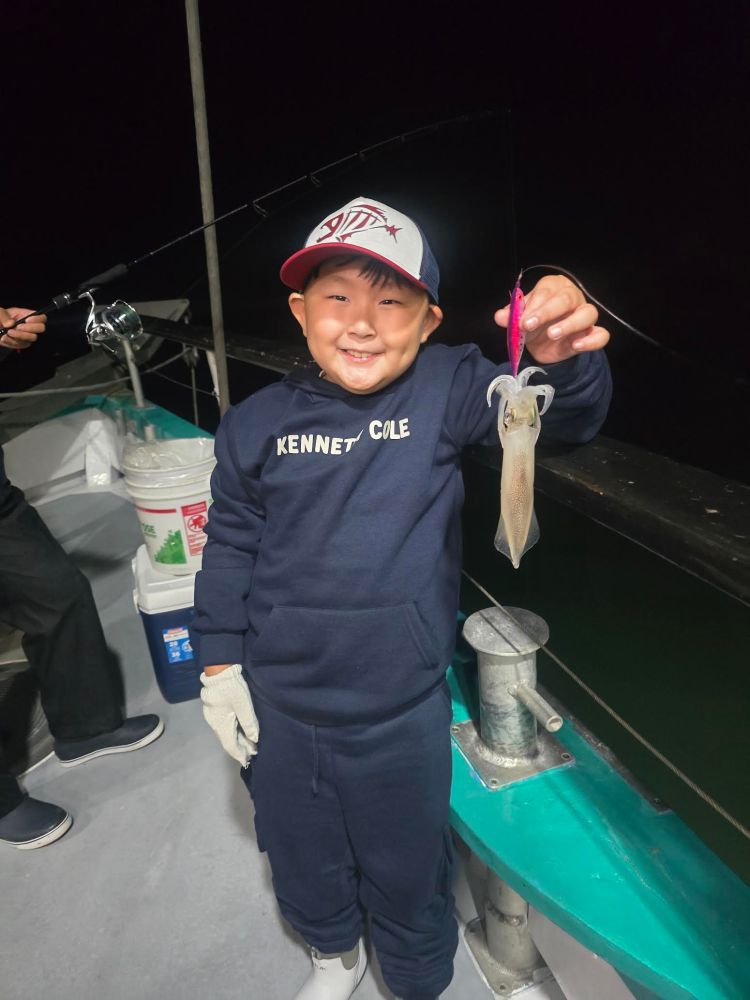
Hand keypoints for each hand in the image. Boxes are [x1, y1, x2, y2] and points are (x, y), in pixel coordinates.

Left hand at [0, 307, 46, 349]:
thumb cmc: (0, 319)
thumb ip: (3, 315)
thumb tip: (11, 324)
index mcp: (28, 316)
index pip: (42, 318)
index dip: (38, 319)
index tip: (27, 320)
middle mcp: (30, 326)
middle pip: (41, 328)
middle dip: (30, 328)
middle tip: (18, 327)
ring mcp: (27, 336)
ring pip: (31, 338)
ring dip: (20, 336)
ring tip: (8, 332)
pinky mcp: (22, 344)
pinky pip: (21, 345)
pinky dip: (11, 342)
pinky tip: (4, 338)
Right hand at [200, 663, 258, 765]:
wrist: (219, 671)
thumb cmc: (232, 688)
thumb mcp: (244, 705)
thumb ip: (249, 723)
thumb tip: (254, 739)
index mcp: (221, 725)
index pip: (230, 746)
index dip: (239, 754)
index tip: (247, 762)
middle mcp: (215, 724)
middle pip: (228, 740)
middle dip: (240, 748)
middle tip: (253, 753)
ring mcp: (213, 717)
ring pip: (226, 733)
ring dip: (237, 739)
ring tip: (249, 744)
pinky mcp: (214, 710)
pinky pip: (224, 726)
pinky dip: (233, 731)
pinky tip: (241, 730)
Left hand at [494, 275, 608, 365]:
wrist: (543, 346)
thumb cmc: (534, 324)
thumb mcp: (520, 320)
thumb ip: (510, 317)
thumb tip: (499, 316)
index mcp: (554, 287)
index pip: (546, 290)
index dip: (533, 305)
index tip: (520, 320)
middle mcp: (573, 296)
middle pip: (566, 299)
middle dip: (546, 312)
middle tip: (528, 326)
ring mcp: (585, 315)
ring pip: (588, 313)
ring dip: (570, 324)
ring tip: (552, 334)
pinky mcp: (592, 334)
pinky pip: (601, 335)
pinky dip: (591, 340)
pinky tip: (576, 346)